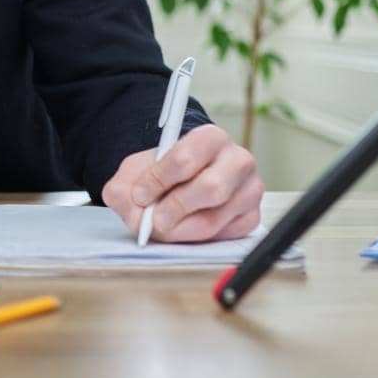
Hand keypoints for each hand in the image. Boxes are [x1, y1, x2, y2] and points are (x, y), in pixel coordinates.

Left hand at [102, 124, 263, 242]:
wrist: (185, 183)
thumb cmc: (164, 175)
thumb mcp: (136, 173)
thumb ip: (125, 187)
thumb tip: (135, 207)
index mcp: (210, 138)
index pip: (186, 158)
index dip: (159, 180)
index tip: (141, 195)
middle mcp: (238, 160)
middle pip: (211, 188)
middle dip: (175, 208)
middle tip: (156, 218)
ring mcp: (250, 190)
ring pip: (214, 219)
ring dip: (181, 229)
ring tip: (165, 226)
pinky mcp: (251, 217)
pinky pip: (223, 237)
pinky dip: (197, 240)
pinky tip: (186, 228)